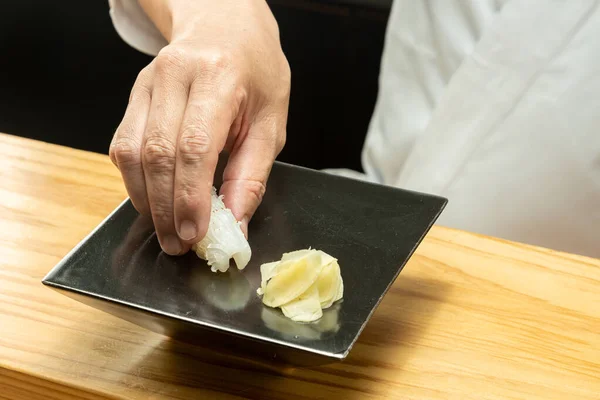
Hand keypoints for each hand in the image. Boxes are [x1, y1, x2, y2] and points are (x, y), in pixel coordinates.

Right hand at [109, 0, 289, 254]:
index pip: (195, 147)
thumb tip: (235, 223)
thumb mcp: (271, 121)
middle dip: (165, 209)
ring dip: (146, 200)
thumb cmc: (255, 71)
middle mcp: (175, 76)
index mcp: (219, 78)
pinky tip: (153, 199)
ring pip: (131, 152)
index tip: (194, 233)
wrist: (225, 25)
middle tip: (177, 244)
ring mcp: (147, 83)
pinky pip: (123, 145)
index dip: (190, 197)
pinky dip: (135, 180)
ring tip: (165, 230)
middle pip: (157, 155)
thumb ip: (252, 174)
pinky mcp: (134, 95)